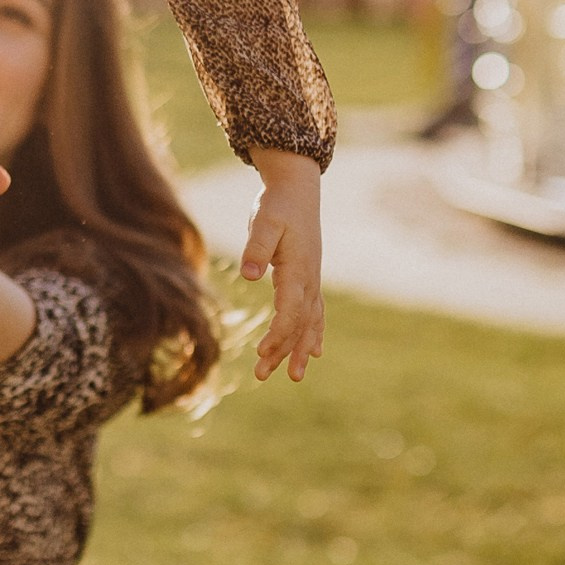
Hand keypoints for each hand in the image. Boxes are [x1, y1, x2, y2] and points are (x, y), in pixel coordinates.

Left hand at [242, 152, 324, 383]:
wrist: (298, 188)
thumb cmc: (278, 205)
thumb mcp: (264, 222)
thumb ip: (256, 248)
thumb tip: (248, 275)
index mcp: (298, 270)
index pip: (290, 311)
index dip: (278, 334)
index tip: (262, 352)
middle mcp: (310, 280)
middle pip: (299, 324)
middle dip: (283, 351)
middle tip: (263, 375)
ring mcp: (313, 280)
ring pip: (310, 323)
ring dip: (300, 350)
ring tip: (294, 376)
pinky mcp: (309, 278)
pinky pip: (315, 313)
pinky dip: (314, 334)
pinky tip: (314, 352)